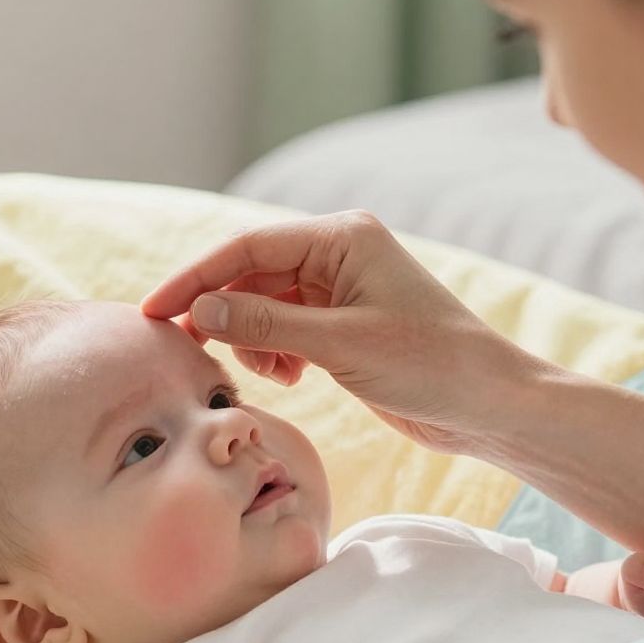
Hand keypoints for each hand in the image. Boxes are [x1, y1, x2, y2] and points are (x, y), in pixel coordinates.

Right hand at [141, 209, 522, 454]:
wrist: (488, 405)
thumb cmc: (431, 365)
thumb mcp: (342, 344)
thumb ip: (267, 324)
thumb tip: (201, 309)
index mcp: (342, 237)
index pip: (248, 245)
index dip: (196, 277)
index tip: (155, 311)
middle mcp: (339, 255)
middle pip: (251, 272)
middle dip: (219, 311)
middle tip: (185, 349)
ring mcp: (340, 291)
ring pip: (264, 305)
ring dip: (250, 338)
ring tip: (264, 373)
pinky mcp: (344, 327)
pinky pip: (285, 330)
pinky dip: (273, 353)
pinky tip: (287, 378)